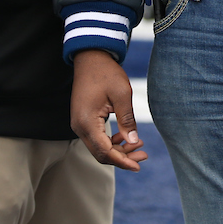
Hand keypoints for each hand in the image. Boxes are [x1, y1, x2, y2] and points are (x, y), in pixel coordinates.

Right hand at [71, 50, 147, 171]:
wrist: (90, 57)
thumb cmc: (106, 72)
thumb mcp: (121, 95)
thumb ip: (127, 120)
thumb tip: (133, 143)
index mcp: (87, 122)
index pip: (104, 151)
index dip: (122, 161)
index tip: (138, 166)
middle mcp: (79, 126)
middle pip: (100, 153)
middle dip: (122, 158)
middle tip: (143, 155)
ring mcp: (79, 123)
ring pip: (99, 147)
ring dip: (118, 150)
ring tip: (139, 146)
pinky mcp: (83, 119)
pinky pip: (96, 137)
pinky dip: (111, 141)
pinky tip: (126, 137)